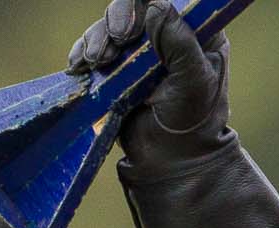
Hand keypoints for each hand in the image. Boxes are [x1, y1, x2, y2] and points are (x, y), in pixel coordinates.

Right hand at [68, 0, 230, 163]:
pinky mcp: (119, 67)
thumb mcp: (195, 82)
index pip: (169, 1)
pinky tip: (80, 66)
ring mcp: (141, 52)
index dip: (143, 4)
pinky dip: (84, 51)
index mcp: (197, 35)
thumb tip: (156, 5)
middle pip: (133, 6)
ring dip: (97, 38)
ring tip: (97, 62)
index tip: (134, 28)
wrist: (171, 160)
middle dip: (117, 19)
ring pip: (110, 25)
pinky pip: (95, 46)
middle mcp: (169, 37)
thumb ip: (180, 42)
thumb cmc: (194, 124)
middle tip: (115, 44)